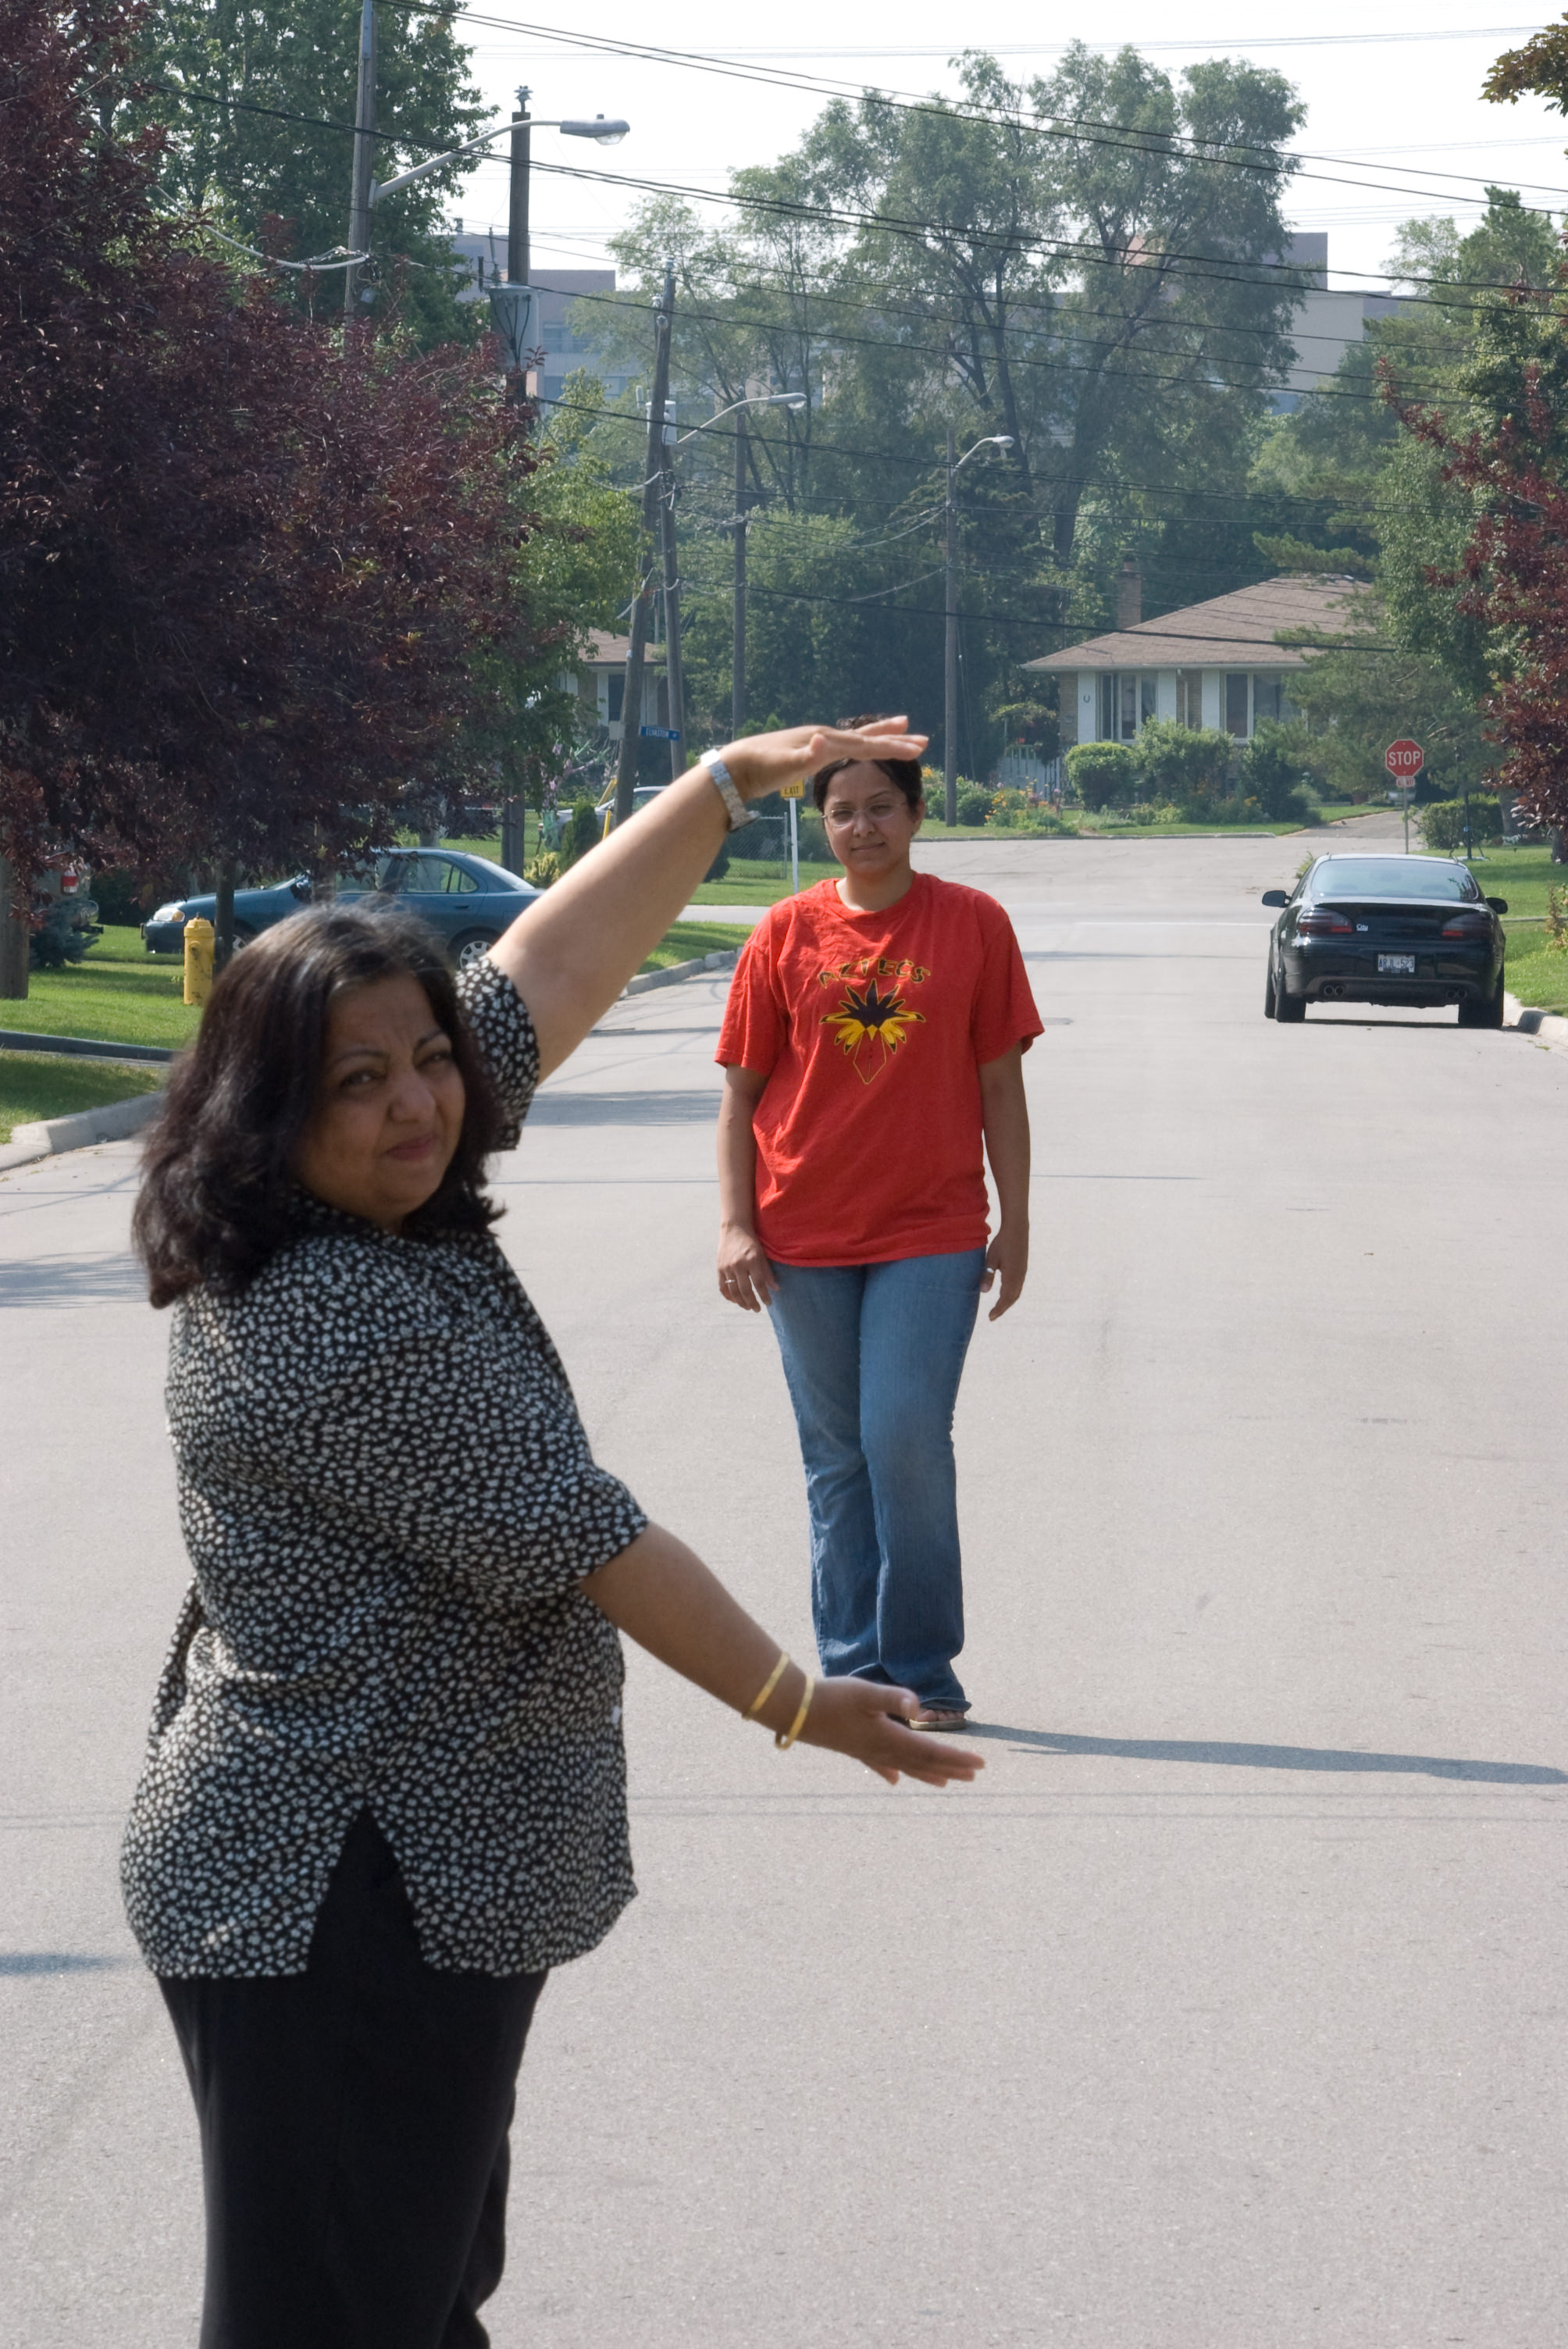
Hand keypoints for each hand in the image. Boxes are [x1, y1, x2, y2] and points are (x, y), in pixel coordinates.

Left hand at [715, 718, 928, 804]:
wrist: (736, 765)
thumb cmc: (760, 768)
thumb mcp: (782, 765)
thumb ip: (803, 756)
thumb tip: (821, 741)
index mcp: (824, 742)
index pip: (866, 746)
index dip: (893, 748)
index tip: (918, 749)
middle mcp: (823, 737)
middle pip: (867, 737)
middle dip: (896, 739)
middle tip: (924, 740)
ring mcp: (817, 741)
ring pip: (857, 737)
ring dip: (881, 733)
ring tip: (902, 724)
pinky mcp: (810, 749)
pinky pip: (844, 745)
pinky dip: (860, 743)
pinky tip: (860, 745)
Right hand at [717, 1222, 777, 1312]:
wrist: (734, 1229)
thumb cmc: (751, 1242)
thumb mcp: (762, 1254)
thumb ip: (767, 1272)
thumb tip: (775, 1289)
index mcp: (752, 1260)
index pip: (759, 1283)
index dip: (764, 1296)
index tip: (768, 1303)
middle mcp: (738, 1264)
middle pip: (745, 1290)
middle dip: (752, 1303)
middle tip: (757, 1309)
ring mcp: (727, 1267)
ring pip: (733, 1291)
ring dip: (741, 1302)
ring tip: (748, 1307)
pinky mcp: (719, 1268)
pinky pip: (722, 1287)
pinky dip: (728, 1296)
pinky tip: (735, 1301)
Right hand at [798, 1676, 984, 1787]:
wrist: (795, 1710)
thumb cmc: (831, 1697)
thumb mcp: (865, 1693)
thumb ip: (894, 1698)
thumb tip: (919, 1708)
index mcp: (889, 1737)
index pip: (931, 1751)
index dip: (957, 1758)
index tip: (980, 1764)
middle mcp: (881, 1750)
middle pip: (923, 1763)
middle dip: (950, 1768)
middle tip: (974, 1774)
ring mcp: (867, 1752)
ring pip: (905, 1767)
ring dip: (928, 1773)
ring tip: (947, 1783)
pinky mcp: (854, 1748)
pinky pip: (880, 1765)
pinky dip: (892, 1773)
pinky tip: (895, 1781)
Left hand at [981, 1226, 1027, 1320]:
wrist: (1017, 1230)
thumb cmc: (1002, 1243)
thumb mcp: (991, 1259)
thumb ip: (987, 1276)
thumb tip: (983, 1292)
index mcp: (1011, 1276)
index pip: (1005, 1298)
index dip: (998, 1309)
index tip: (990, 1317)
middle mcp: (1019, 1277)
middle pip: (1012, 1298)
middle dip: (1003, 1308)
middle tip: (993, 1316)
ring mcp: (1022, 1273)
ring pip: (1016, 1293)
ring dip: (1008, 1302)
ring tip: (998, 1308)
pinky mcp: (1023, 1268)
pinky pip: (1018, 1286)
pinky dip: (1011, 1294)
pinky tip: (1005, 1294)